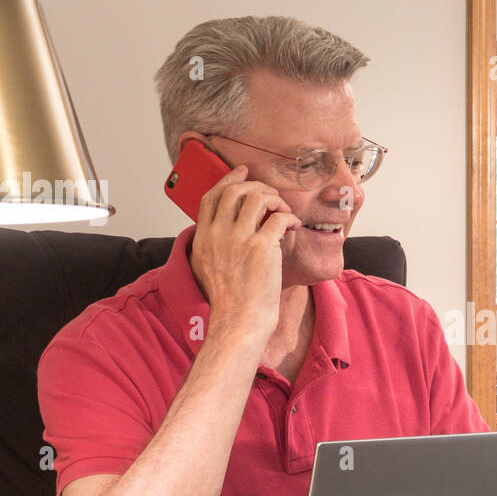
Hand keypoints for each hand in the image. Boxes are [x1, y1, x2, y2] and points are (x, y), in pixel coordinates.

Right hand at [189, 165, 301, 343]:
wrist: (238, 322)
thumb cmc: (230, 301)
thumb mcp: (206, 268)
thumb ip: (212, 244)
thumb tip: (226, 226)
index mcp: (202, 238)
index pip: (211, 197)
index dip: (228, 180)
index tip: (242, 173)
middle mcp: (216, 234)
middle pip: (234, 191)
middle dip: (256, 186)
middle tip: (272, 195)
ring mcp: (238, 239)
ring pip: (256, 198)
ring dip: (275, 199)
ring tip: (284, 211)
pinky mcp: (260, 247)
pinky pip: (279, 217)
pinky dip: (290, 216)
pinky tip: (294, 225)